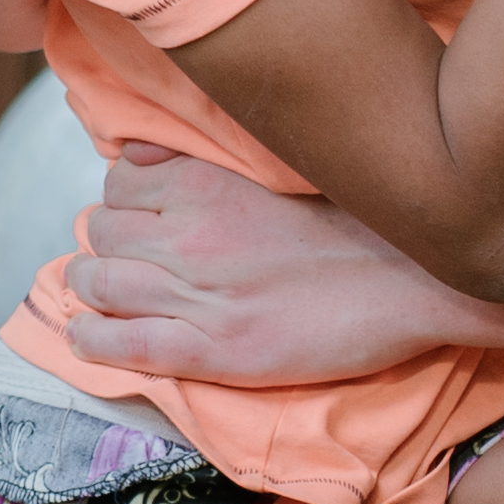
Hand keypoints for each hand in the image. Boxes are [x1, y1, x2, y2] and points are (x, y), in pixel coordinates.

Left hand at [55, 140, 503, 388]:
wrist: (414, 279)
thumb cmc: (360, 221)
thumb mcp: (278, 169)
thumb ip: (201, 162)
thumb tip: (134, 153)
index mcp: (207, 184)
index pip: (118, 182)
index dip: (119, 201)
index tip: (135, 217)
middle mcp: (190, 234)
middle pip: (101, 231)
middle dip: (103, 244)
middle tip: (121, 260)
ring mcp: (198, 295)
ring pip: (97, 282)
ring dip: (89, 287)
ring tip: (102, 295)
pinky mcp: (212, 351)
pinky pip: (120, 344)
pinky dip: (91, 338)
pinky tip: (90, 336)